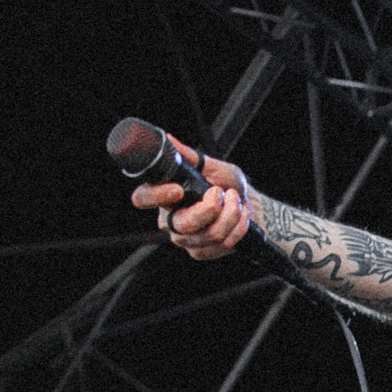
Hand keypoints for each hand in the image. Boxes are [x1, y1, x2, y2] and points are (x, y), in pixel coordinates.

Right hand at [131, 137, 252, 260]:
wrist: (249, 205)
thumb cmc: (226, 185)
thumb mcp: (210, 166)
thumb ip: (189, 156)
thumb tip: (169, 140)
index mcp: (163, 195)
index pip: (142, 198)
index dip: (157, 196)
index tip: (178, 189)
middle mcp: (169, 220)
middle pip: (183, 224)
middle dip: (210, 209)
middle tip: (222, 193)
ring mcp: (185, 239)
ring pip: (208, 234)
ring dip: (231, 214)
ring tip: (236, 200)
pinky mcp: (201, 251)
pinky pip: (221, 244)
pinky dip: (238, 227)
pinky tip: (241, 216)